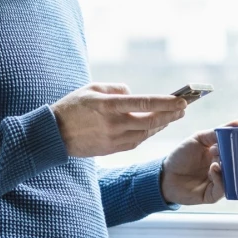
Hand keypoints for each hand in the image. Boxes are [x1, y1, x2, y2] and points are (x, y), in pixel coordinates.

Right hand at [50, 83, 186, 157]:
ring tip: (172, 116)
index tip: (181, 100)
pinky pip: (136, 142)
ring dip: (161, 125)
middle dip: (170, 115)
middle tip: (183, 109)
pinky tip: (154, 127)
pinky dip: (147, 134)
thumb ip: (116, 89)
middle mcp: (112, 123)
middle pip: (150, 121)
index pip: (143, 102)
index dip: (165, 102)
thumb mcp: (92, 88)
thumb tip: (134, 95)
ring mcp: (113, 138)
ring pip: (145, 133)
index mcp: (107, 105)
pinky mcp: (112, 149)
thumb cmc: (72, 106)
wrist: (54, 134)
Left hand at [161, 120, 237, 204]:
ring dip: (228, 168)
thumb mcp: (198, 139)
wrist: (164, 175)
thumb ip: (215, 133)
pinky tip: (213, 168)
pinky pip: (222, 189)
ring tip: (220, 159)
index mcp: (220, 156)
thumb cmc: (180, 156)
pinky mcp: (212, 195)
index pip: (235, 152)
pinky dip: (220, 179)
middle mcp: (222, 170)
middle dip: (235, 157)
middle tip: (232, 150)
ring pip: (231, 178)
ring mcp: (218, 183)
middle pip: (236, 165)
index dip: (237, 145)